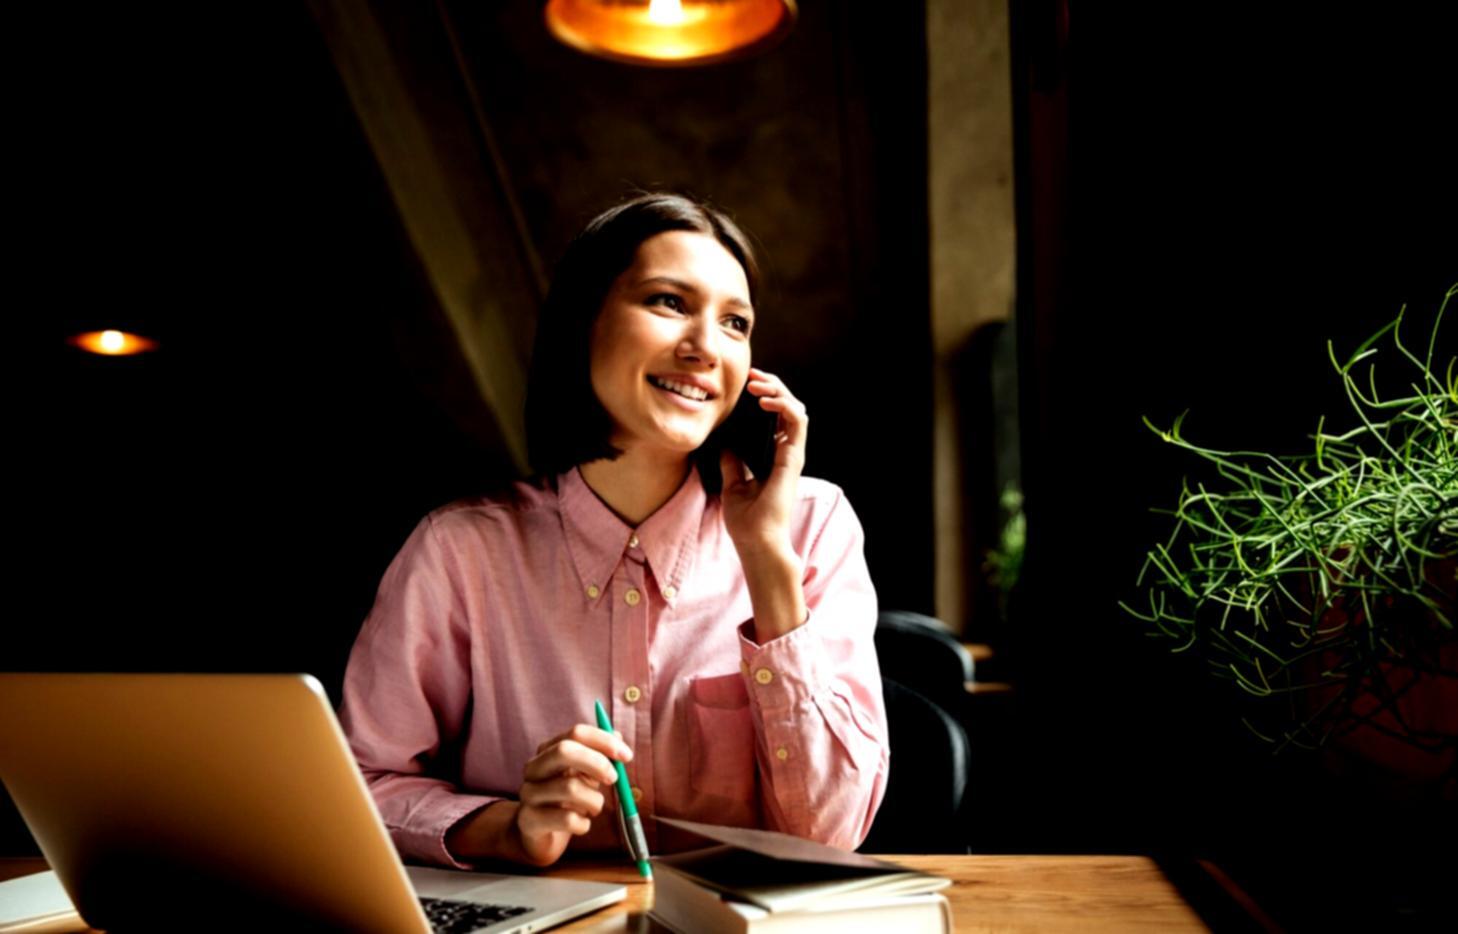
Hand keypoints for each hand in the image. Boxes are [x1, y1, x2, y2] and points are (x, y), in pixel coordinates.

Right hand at [511, 724, 631, 865]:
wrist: (540, 836)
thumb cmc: (567, 800)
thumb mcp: (585, 775)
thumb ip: (600, 756)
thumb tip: (617, 736)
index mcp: (548, 750)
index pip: (576, 733)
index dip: (604, 741)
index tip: (627, 756)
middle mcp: (533, 768)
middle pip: (564, 751)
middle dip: (596, 763)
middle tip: (614, 779)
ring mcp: (528, 793)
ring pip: (570, 788)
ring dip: (594, 801)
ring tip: (595, 808)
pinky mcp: (529, 820)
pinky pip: (567, 819)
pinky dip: (584, 824)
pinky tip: (582, 824)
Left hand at [720, 367, 806, 555]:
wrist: (756, 543)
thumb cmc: (747, 522)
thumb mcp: (732, 486)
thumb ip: (732, 464)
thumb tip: (726, 447)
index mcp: (775, 457)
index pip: (776, 417)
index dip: (766, 396)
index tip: (747, 385)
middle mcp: (787, 453)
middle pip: (788, 408)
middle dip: (772, 386)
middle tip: (752, 376)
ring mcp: (792, 455)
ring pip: (796, 410)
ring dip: (779, 391)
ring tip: (758, 385)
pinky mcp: (793, 459)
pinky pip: (797, 423)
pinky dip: (785, 405)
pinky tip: (766, 400)